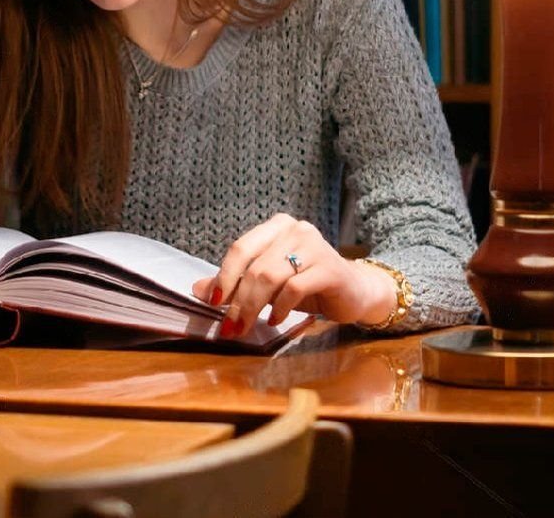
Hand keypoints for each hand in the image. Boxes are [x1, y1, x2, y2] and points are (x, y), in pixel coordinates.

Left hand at [191, 214, 395, 336]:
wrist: (355, 292)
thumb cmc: (308, 286)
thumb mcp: (269, 284)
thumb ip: (236, 283)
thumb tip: (198, 289)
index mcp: (276, 227)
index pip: (241, 248)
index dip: (224, 277)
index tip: (213, 304)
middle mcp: (295, 229)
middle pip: (254, 266)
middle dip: (238, 300)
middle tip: (230, 326)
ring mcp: (314, 245)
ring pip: (271, 276)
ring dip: (254, 306)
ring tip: (249, 326)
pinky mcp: (329, 267)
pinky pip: (294, 288)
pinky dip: (281, 307)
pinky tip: (277, 320)